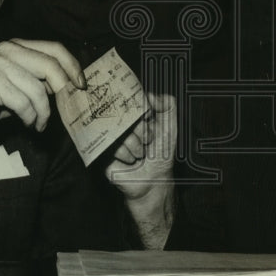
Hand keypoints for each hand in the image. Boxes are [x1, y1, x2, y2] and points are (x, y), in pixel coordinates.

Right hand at [0, 39, 83, 164]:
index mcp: (17, 45)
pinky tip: (27, 123)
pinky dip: (30, 117)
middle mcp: (8, 49)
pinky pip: (24, 103)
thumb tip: (72, 84)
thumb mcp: (21, 84)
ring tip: (39, 122)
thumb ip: (42, 78)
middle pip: (50, 65)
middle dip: (63, 89)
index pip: (54, 48)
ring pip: (38, 89)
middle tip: (65, 108)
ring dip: (44, 112)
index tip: (81, 84)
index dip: (72, 65)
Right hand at [106, 92, 176, 247]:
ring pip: (122, 131)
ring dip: (136, 145)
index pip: (134, 100)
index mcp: (137, 115)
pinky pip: (113, 145)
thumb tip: (149, 94)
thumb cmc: (162, 154)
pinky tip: (131, 160)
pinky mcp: (104, 149)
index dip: (143, 110)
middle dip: (143, 130)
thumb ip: (167, 104)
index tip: (149, 118)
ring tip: (140, 154)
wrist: (153, 181)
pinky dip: (126, 154)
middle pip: (127, 114)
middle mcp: (123, 123)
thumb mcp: (170, 126)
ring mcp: (113, 136)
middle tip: (148, 141)